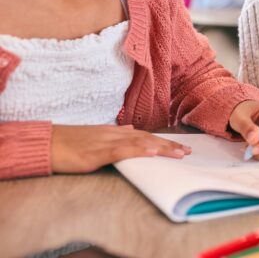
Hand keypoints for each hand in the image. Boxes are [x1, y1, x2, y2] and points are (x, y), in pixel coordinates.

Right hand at [51, 124, 190, 172]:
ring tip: (179, 153)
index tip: (181, 147)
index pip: (144, 136)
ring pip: (139, 143)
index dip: (163, 141)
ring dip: (161, 148)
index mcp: (113, 132)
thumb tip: (130, 131)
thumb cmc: (67, 142)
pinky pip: (120, 151)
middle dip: (169, 145)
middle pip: (147, 138)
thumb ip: (114, 134)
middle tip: (188, 152)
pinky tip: (152, 152)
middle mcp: (113, 134)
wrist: (45, 143)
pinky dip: (138, 150)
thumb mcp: (94, 136)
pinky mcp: (95, 153)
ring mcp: (105, 142)